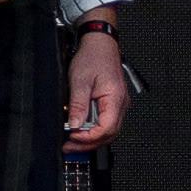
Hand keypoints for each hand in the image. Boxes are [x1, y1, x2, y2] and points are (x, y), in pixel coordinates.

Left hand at [64, 30, 133, 150]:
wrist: (100, 44)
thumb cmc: (93, 57)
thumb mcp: (80, 80)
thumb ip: (79, 104)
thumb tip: (75, 125)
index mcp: (116, 100)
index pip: (107, 128)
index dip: (90, 137)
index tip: (73, 137)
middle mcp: (121, 105)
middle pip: (109, 134)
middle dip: (89, 144)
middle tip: (69, 147)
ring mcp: (118, 105)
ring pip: (108, 131)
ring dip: (90, 139)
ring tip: (72, 142)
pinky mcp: (112, 104)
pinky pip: (105, 123)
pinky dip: (93, 130)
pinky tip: (80, 131)